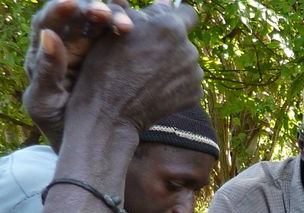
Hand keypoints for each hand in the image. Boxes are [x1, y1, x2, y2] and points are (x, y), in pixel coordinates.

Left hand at [23, 0, 135, 146]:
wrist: (85, 145)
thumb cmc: (59, 128)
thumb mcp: (45, 104)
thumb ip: (45, 72)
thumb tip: (49, 35)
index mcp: (44, 53)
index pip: (48, 22)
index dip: (59, 10)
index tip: (72, 5)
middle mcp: (67, 44)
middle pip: (77, 14)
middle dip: (92, 9)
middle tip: (106, 14)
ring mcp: (91, 48)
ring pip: (102, 22)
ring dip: (115, 16)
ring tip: (128, 26)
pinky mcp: (112, 56)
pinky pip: (120, 36)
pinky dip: (129, 29)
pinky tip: (140, 30)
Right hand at [62, 0, 202, 134]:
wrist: (112, 111)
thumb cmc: (108, 65)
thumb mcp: (120, 29)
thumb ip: (148, 13)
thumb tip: (170, 2)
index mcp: (170, 26)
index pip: (188, 13)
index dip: (178, 16)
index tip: (167, 25)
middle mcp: (188, 48)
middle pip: (184, 40)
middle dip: (169, 43)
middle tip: (147, 55)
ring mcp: (194, 73)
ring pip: (186, 61)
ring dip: (173, 63)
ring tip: (149, 74)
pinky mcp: (195, 94)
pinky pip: (188, 81)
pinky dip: (176, 83)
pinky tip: (156, 89)